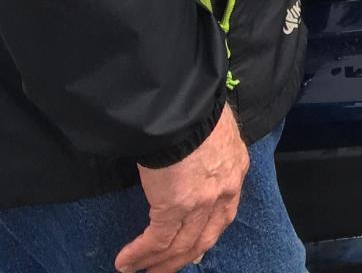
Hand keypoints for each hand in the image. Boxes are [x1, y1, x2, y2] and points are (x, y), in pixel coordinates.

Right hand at [116, 104, 247, 272]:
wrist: (184, 106)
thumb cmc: (197, 107)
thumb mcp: (215, 127)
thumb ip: (210, 149)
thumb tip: (193, 156)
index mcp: (235, 169)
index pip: (224, 213)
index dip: (206, 234)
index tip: (193, 248)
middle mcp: (224, 191)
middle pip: (204, 238)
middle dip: (181, 258)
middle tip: (162, 269)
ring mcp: (202, 202)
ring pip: (180, 246)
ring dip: (156, 262)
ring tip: (136, 270)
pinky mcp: (175, 207)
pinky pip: (157, 241)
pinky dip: (140, 254)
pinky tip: (126, 262)